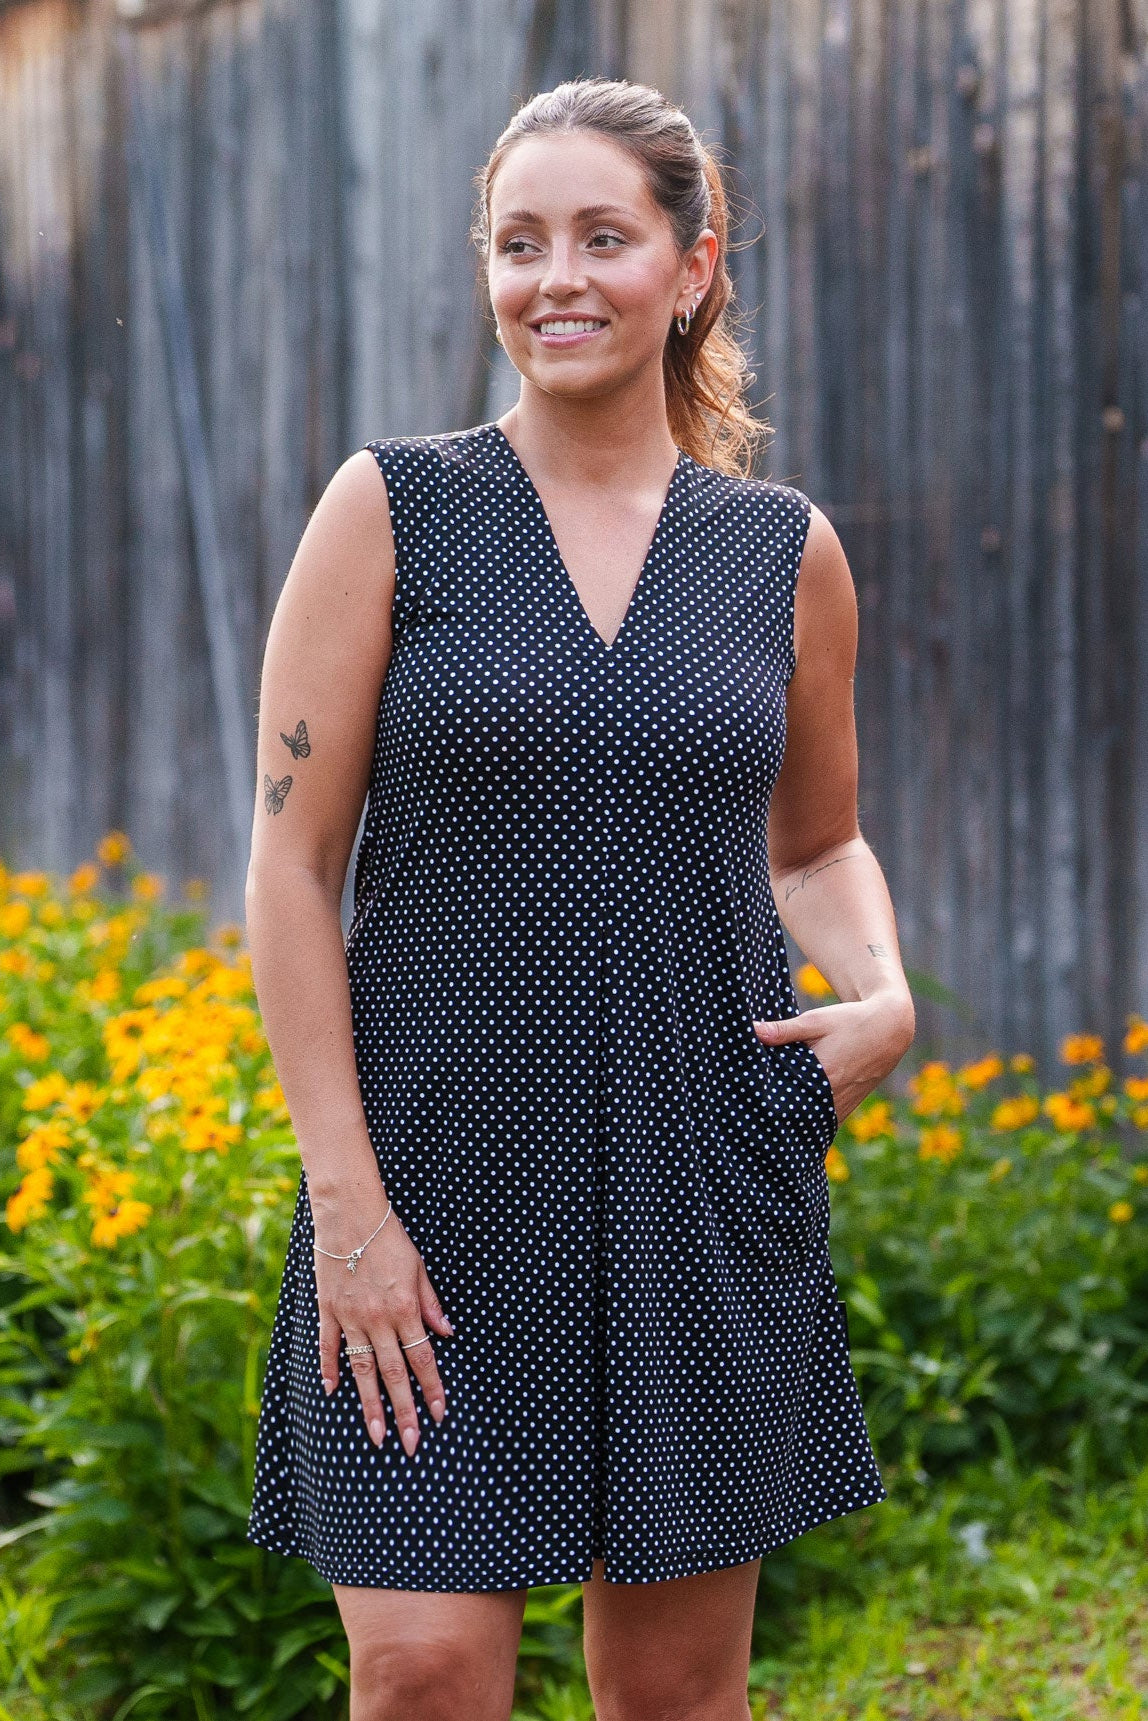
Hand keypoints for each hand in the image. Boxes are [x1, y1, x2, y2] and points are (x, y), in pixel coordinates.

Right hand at [314, 1205, 454, 1455]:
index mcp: (404, 1308)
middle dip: (404, 1412)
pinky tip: (333, 1393)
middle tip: (411, 1445)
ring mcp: (350, 1317)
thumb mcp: (418, 1266)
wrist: (349, 1212)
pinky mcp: (328, 1310)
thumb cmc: (389, 1236)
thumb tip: (446, 1332)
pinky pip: (328, 1347)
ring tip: (376, 1436)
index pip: (422, 1358)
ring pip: (362, 1371)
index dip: (432, 1388)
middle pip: (394, 1374)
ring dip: (370, 1405)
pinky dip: (330, 1369)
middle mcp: (378, 1319)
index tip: (440, 1414)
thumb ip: (430, 1303)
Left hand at [754, 991, 914, 1124]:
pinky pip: (822, 1122)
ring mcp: (842, 1105)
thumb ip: (784, 1030)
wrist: (888, 1029)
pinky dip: (808, 1120)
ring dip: (792, 1119)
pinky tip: (792, 1117)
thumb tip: (752, 1031)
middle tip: (753, 1111)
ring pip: (809, 1121)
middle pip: (795, 1113)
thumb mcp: (816, 1021)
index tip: (749, 1100)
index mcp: (823, 1075)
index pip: (785, 1096)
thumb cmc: (849, 1021)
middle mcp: (833, 1096)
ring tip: (768, 1118)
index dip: (765, 1099)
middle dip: (776, 1112)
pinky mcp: (847, 1107)